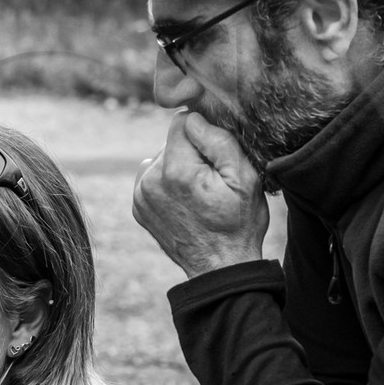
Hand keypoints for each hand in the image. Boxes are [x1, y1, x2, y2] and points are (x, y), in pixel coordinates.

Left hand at [133, 111, 268, 277]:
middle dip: (192, 152)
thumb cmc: (239, 222)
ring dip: (178, 166)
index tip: (216, 157)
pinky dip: (167, 182)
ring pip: (161, 158)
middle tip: (211, 180)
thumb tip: (193, 117)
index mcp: (176, 171)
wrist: (220, 267)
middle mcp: (150, 181)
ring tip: (198, 193)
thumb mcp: (245, 177)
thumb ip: (219, 139)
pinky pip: (152, 177)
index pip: (181, 122)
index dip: (204, 134)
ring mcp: (140, 196)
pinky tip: (185, 201)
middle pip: (171, 141)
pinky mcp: (137, 207)